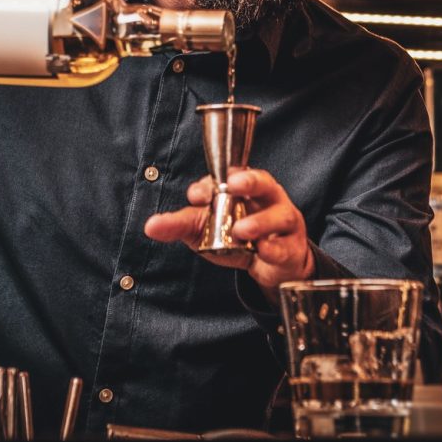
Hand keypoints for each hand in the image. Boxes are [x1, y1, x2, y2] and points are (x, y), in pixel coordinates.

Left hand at [144, 169, 314, 303]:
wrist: (272, 266)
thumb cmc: (238, 237)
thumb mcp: (205, 230)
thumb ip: (179, 225)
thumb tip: (150, 226)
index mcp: (245, 187)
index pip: (232, 175)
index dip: (214, 183)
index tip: (197, 195)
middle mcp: (267, 199)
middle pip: (264, 182)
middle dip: (249, 181)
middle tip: (233, 185)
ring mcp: (283, 222)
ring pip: (279, 214)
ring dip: (259, 221)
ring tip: (241, 230)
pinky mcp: (291, 247)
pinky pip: (285, 246)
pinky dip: (273, 249)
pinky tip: (263, 251)